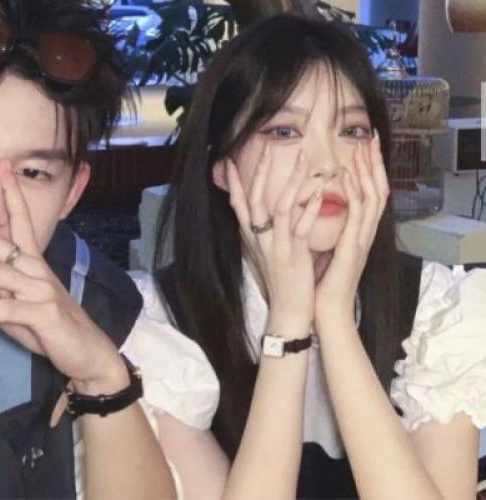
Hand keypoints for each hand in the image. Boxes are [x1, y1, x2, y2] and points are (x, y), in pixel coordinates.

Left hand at [0, 161, 127, 394]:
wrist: (88, 351)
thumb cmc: (53, 327)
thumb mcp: (20, 304)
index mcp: (34, 264)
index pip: (20, 222)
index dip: (9, 194)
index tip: (1, 166)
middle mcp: (36, 271)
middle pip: (0, 240)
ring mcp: (40, 290)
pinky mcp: (42, 314)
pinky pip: (6, 310)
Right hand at [225, 145, 322, 336]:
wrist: (288, 310)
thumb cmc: (281, 281)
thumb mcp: (267, 254)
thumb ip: (264, 233)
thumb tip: (261, 216)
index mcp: (253, 238)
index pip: (239, 205)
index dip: (233, 183)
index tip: (228, 162)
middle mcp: (260, 239)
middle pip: (255, 199)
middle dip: (260, 172)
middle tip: (267, 147)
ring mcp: (276, 246)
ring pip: (279, 207)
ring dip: (290, 182)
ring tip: (303, 160)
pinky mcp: (293, 255)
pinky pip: (300, 228)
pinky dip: (308, 210)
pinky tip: (319, 194)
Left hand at [314, 132, 388, 331]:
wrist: (323, 307)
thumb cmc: (321, 278)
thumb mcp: (325, 245)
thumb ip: (328, 225)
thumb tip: (315, 204)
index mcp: (357, 231)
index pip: (368, 193)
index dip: (369, 169)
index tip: (363, 146)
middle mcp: (364, 232)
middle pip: (378, 189)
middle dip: (375, 163)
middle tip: (371, 138)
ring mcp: (362, 239)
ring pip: (373, 198)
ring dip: (369, 171)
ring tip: (364, 148)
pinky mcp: (353, 248)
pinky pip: (358, 216)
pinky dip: (356, 194)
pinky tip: (350, 176)